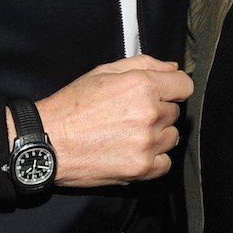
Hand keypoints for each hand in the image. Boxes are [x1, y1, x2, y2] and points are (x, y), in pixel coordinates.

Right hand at [34, 55, 192, 186]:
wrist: (48, 141)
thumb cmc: (73, 105)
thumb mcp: (105, 72)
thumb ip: (144, 64)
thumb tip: (172, 69)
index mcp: (142, 85)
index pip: (184, 86)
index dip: (173, 89)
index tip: (163, 94)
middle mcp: (149, 113)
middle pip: (174, 112)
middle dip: (158, 111)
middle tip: (131, 115)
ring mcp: (147, 143)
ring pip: (171, 137)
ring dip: (157, 136)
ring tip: (129, 134)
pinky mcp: (141, 168)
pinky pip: (165, 163)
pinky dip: (154, 159)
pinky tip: (133, 151)